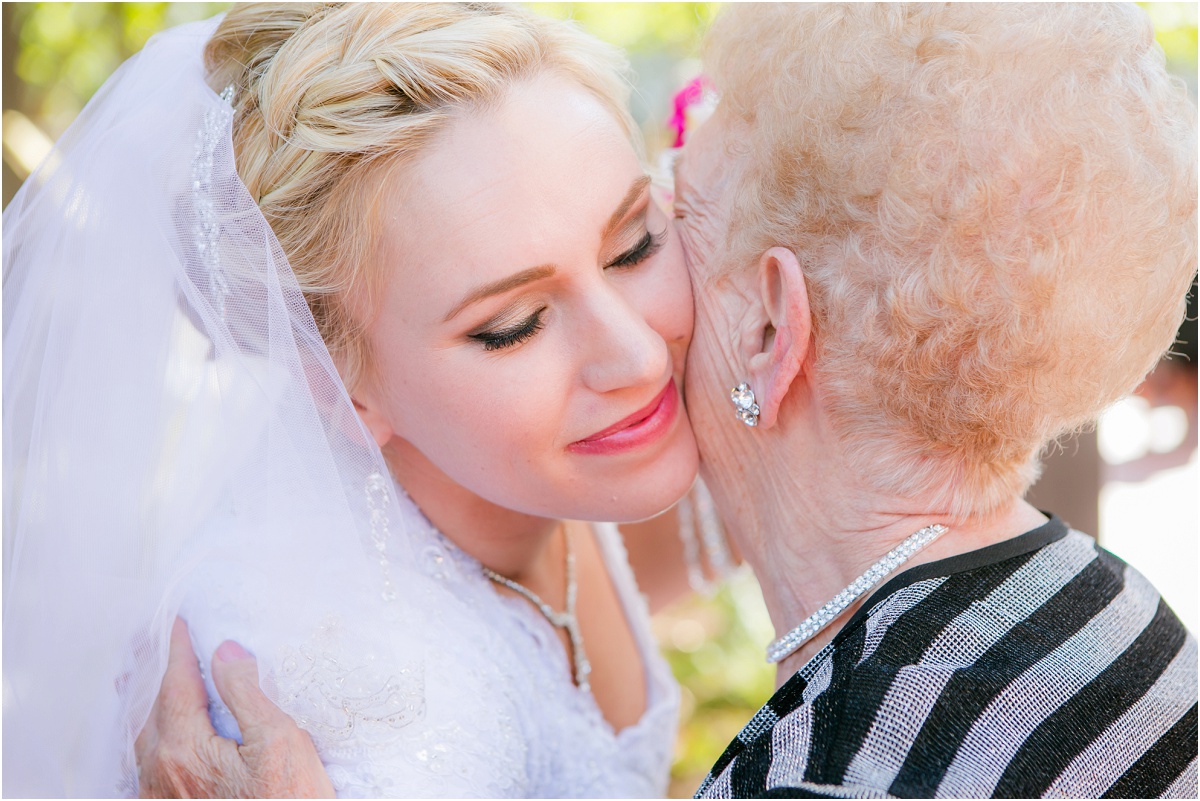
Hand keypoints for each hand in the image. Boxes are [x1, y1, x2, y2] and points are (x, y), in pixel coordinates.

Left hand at [135, 618, 334, 797]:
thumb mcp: (279, 741)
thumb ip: (246, 694)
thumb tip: (225, 651)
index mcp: (186, 748)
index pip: (176, 684)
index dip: (177, 649)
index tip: (178, 622)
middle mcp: (162, 772)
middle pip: (145, 709)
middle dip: (147, 670)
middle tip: (145, 639)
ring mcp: (161, 795)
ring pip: (139, 738)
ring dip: (139, 702)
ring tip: (137, 678)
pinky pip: (144, 764)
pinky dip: (143, 735)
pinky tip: (150, 735)